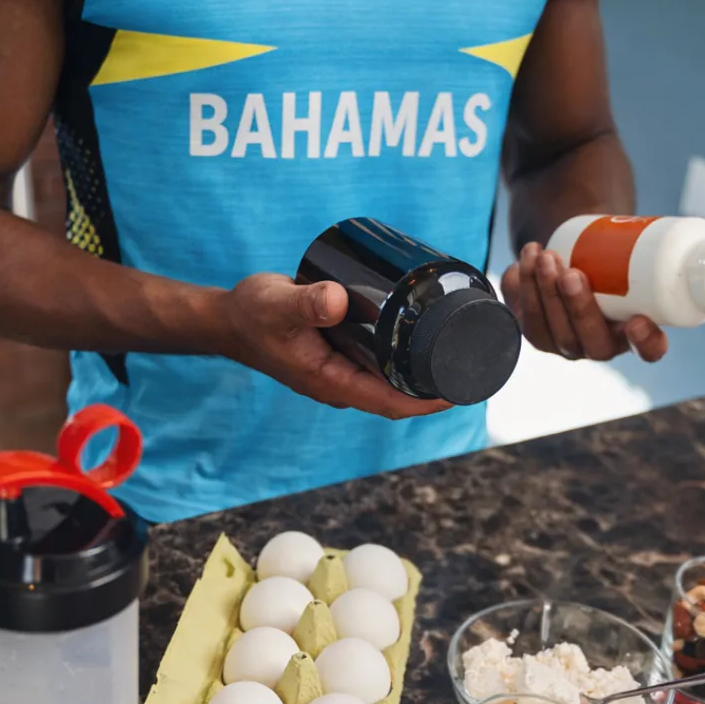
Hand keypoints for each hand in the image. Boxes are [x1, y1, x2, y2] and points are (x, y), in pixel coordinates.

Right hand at [217, 274, 450, 418]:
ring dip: (426, 370)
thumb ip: (305, 302)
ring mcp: (343, 371)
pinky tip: (427, 336)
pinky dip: (407, 354)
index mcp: (332, 383)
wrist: (229, 319)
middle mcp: (342, 383)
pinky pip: (382, 363)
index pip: (391, 403)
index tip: (462, 389)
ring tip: (461, 347)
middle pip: (401, 395)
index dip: (429, 401)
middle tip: (475, 362)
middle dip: (438, 385)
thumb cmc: (251, 316)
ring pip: (393, 379)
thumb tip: (340, 300)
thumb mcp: (276, 305)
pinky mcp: (343, 354)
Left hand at [501, 242, 667, 362]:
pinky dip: (518, 289)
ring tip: (542, 256)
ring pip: (546, 330)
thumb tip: (634, 217)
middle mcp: (596, 345)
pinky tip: (519, 266)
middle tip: (571, 273)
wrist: (576, 255)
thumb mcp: (633, 253)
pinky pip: (519, 317)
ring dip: (542, 293)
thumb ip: (642, 242)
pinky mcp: (532, 329)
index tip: (637, 321)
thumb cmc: (613, 256)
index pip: (648, 351)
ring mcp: (560, 342)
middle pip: (585, 339)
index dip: (645, 343)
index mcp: (633, 334)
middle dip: (575, 306)